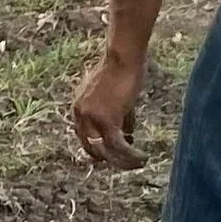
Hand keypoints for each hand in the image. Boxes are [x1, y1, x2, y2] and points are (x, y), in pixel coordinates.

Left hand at [72, 49, 145, 169]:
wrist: (123, 58)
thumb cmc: (122, 69)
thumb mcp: (115, 95)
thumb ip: (119, 115)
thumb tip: (128, 134)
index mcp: (78, 107)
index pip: (84, 136)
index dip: (99, 148)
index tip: (113, 155)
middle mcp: (80, 114)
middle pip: (92, 147)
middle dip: (110, 158)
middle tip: (127, 163)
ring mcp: (92, 119)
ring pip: (106, 150)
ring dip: (124, 160)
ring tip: (140, 162)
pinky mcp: (107, 121)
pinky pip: (118, 146)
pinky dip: (131, 155)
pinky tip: (142, 157)